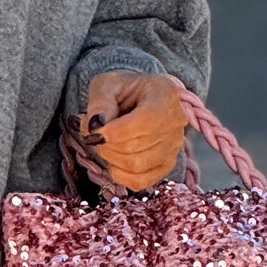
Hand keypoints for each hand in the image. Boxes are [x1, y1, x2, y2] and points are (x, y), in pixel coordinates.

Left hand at [79, 70, 187, 190]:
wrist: (138, 99)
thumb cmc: (123, 90)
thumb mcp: (106, 84)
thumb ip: (100, 101)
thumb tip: (97, 124)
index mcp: (166, 95)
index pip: (145, 121)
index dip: (115, 131)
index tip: (93, 128)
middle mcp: (176, 122)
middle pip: (135, 147)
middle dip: (105, 143)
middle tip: (91, 130)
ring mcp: (174, 147)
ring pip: (135, 166)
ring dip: (109, 156)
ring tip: (101, 140)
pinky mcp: (166, 165)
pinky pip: (139, 181)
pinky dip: (118, 173)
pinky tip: (112, 157)